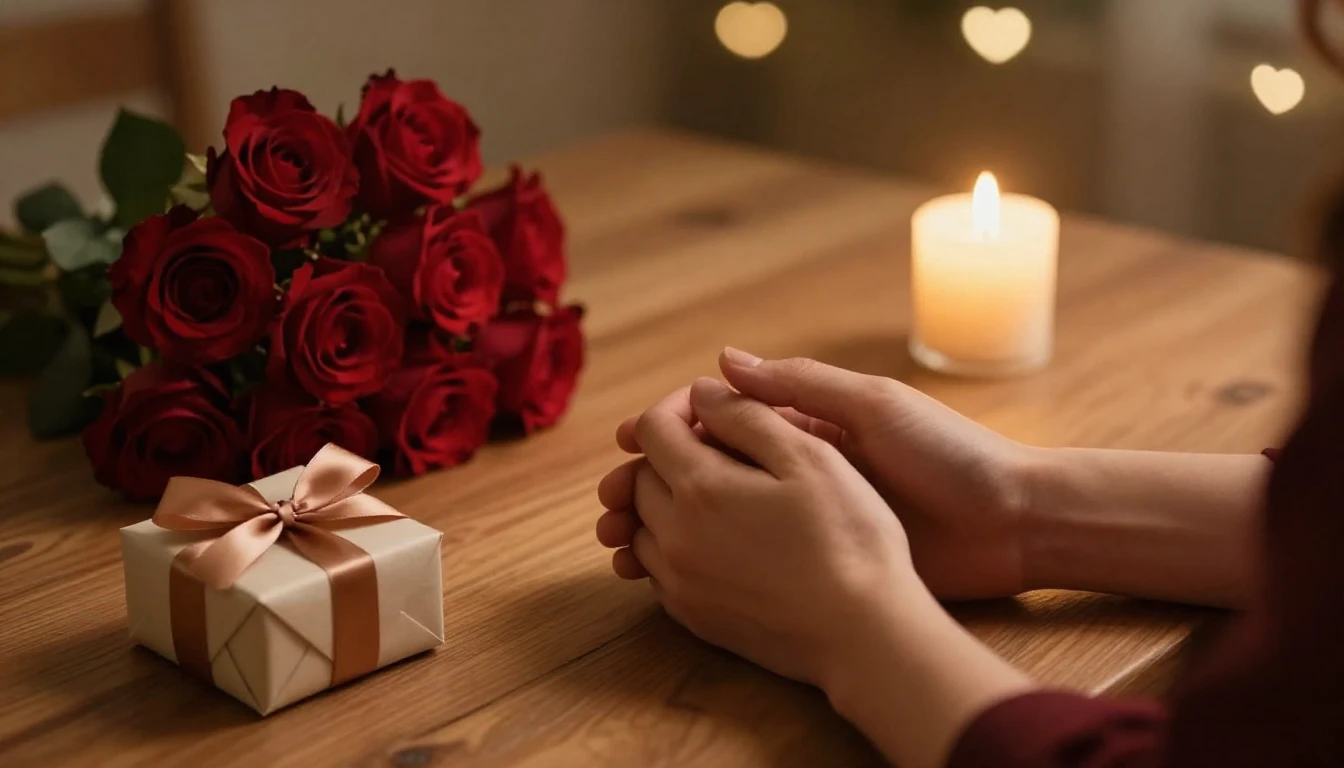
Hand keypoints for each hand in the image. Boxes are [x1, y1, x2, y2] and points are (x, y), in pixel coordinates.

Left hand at [597, 377, 919, 686]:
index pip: (652, 428)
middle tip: (720, 448)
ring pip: (644, 525)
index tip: (711, 407)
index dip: (678, 405)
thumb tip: (702, 392)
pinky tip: (716, 541)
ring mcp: (679, 582)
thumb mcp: (809, 457)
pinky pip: (659, 569)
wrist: (863, 635)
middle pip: (642, 475)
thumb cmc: (848, 539)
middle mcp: (674, 535)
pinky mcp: (693, 616)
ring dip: (666, 501)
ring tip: (717, 494)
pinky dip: (673, 545)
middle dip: (671, 451)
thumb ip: (747, 416)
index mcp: (699, 487)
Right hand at [606, 350, 1036, 598]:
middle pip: (709, 471)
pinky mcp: (821, 557)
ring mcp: (807, 515)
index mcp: (809, 423)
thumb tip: (722, 362)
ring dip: (668, 525)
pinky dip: (705, 561)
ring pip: (721, 517)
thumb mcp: (874, 407)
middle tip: (610, 502)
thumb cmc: (948, 454)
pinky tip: (669, 575)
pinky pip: (752, 556)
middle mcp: (800, 466)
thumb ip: (800, 386)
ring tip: (622, 543)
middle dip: (654, 483)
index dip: (668, 430)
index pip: (720, 421)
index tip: (624, 442)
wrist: (1011, 524)